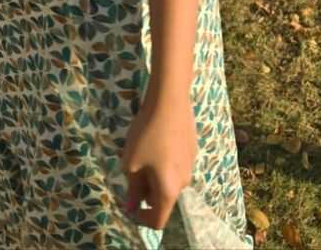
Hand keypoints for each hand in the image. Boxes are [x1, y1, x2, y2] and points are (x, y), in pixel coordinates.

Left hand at [119, 95, 197, 230]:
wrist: (170, 100)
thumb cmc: (147, 133)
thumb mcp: (131, 162)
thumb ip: (132, 187)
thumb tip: (132, 206)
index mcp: (169, 190)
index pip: (158, 220)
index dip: (141, 217)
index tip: (128, 201)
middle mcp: (183, 182)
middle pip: (163, 198)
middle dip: (145, 191)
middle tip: (130, 170)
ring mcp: (190, 165)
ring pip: (168, 179)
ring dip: (153, 174)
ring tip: (140, 151)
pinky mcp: (192, 149)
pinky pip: (174, 164)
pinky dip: (162, 161)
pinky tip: (154, 139)